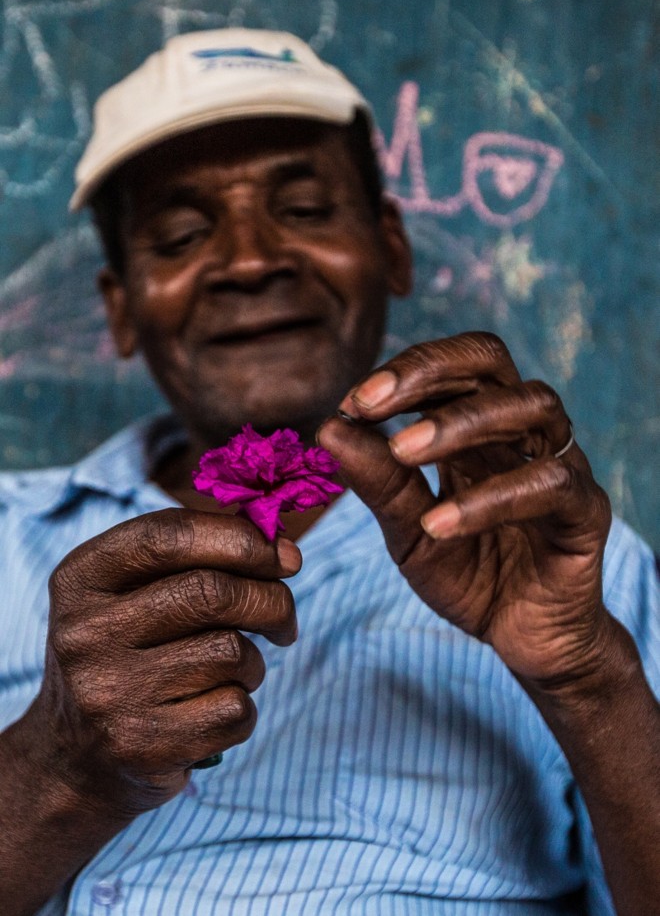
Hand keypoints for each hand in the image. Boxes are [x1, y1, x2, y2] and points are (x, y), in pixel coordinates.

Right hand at [25, 508, 299, 817]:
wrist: (74, 757)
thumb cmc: (129, 652)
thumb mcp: (134, 590)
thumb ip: (198, 555)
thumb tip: (285, 550)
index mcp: (81, 578)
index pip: (170, 536)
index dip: (242, 539)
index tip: (286, 556)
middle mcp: (85, 634)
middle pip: (212, 593)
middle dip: (270, 600)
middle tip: (283, 617)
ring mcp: (109, 695)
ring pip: (231, 653)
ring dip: (252, 662)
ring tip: (227, 674)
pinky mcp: (142, 747)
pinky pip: (235, 711)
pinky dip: (242, 709)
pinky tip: (210, 713)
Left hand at [318, 332, 612, 689]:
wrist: (524, 641)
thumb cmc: (470, 575)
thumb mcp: (407, 531)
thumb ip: (378, 483)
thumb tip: (327, 428)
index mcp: (478, 428)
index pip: (450, 367)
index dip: (402, 372)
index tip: (351, 404)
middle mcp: (522, 434)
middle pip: (491, 360)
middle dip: (427, 371)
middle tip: (369, 403)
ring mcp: (560, 465)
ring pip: (531, 406)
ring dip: (460, 421)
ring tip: (403, 450)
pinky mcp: (586, 513)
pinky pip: (551, 484)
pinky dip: (490, 498)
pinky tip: (439, 523)